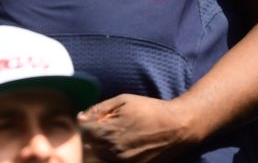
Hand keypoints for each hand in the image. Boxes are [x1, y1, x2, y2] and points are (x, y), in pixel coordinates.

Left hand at [77, 94, 193, 162]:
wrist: (178, 128)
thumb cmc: (150, 110)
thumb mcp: (123, 100)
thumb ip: (99, 109)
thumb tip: (79, 116)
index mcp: (108, 131)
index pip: (81, 133)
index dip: (81, 125)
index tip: (85, 121)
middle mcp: (113, 150)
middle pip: (86, 148)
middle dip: (87, 138)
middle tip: (96, 130)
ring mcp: (122, 162)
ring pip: (97, 158)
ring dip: (97, 149)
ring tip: (109, 137)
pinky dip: (109, 157)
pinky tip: (116, 147)